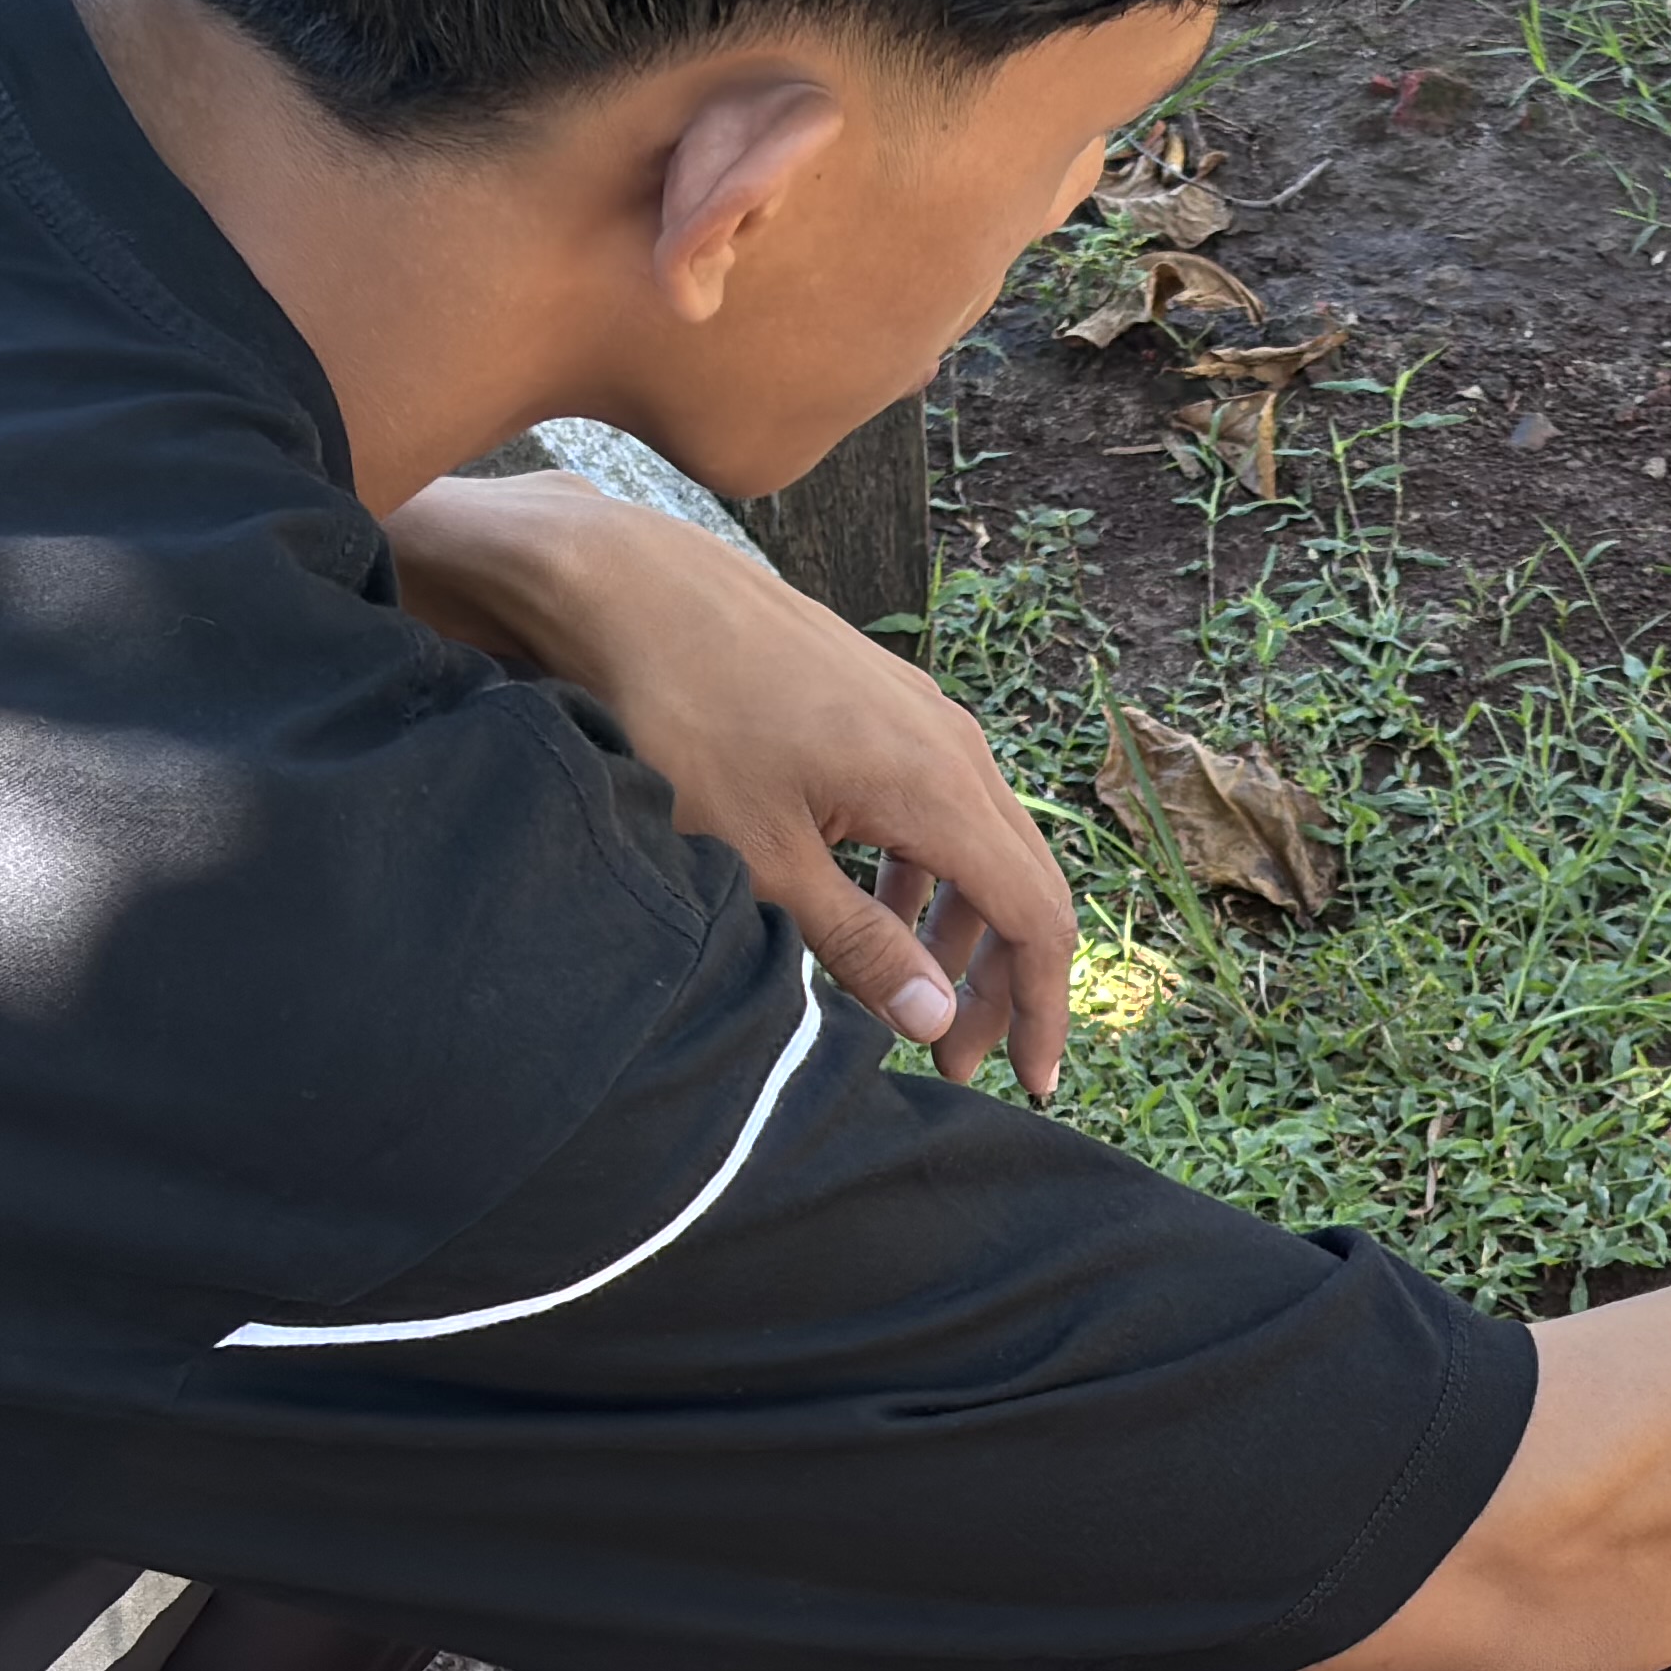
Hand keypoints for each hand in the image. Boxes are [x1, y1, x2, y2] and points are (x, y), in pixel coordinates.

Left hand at [387, 475, 1085, 1094]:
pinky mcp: (882, 701)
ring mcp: (920, 715)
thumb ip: (855, 944)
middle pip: (1022, 884)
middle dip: (1001, 984)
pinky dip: (926, 873)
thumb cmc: (684, 718)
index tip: (1027, 1084)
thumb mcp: (762, 857)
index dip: (1041, 1010)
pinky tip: (871, 904)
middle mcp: (952, 745)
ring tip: (910, 997)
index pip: (1037, 918)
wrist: (629, 586)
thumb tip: (933, 1020)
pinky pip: (939, 803)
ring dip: (959, 929)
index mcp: (939, 788)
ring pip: (980, 843)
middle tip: (954, 1060)